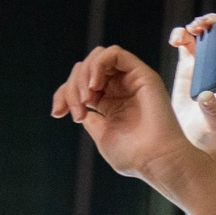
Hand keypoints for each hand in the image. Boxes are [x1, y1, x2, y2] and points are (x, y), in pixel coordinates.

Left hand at [51, 46, 208, 191]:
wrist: (158, 160)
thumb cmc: (135, 156)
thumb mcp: (102, 136)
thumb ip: (91, 119)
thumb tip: (80, 108)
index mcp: (111, 104)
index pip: (79, 85)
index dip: (63, 94)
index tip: (57, 113)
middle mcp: (121, 90)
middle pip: (84, 70)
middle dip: (71, 88)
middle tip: (78, 112)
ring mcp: (132, 81)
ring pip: (96, 58)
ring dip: (84, 76)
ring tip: (87, 98)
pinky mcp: (143, 74)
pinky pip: (114, 54)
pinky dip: (98, 65)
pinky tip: (95, 85)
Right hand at [168, 12, 215, 153]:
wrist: (194, 139)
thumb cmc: (210, 134)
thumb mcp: (214, 124)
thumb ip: (211, 110)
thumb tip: (206, 95)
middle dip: (210, 24)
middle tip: (198, 26)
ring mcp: (203, 65)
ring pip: (200, 37)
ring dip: (193, 28)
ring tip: (185, 33)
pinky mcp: (188, 67)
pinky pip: (185, 44)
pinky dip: (180, 37)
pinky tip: (175, 40)